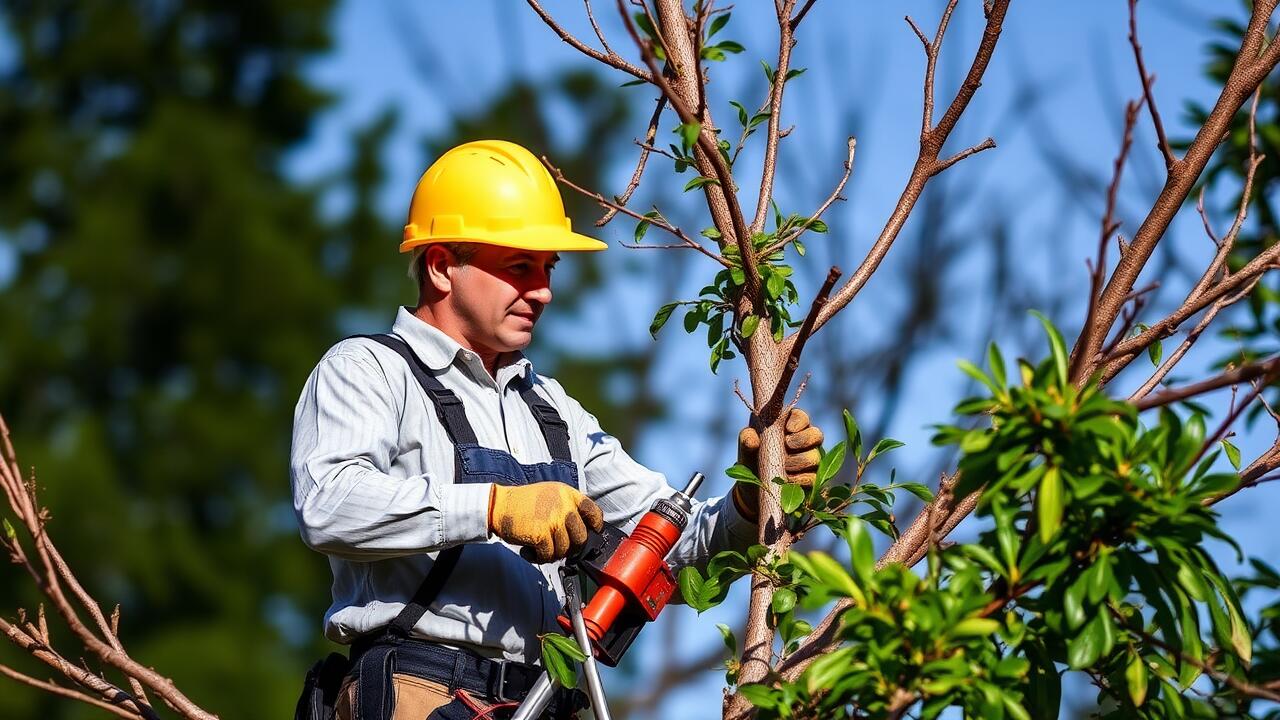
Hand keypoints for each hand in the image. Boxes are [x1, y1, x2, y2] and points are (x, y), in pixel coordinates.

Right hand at [488, 482, 603, 562]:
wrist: (498, 505)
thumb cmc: (523, 503)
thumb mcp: (550, 494)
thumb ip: (567, 507)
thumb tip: (582, 529)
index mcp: (568, 494)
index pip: (594, 512)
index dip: (594, 526)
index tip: (590, 533)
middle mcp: (564, 505)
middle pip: (581, 537)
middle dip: (571, 548)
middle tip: (558, 548)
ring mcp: (553, 519)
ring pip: (565, 549)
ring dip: (552, 554)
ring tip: (540, 549)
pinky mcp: (541, 534)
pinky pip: (549, 555)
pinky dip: (539, 558)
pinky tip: (530, 552)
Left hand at [732, 408, 823, 521]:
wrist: (752, 491)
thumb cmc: (751, 461)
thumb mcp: (746, 450)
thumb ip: (746, 441)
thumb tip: (752, 440)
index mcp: (789, 427)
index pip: (802, 417)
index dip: (798, 421)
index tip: (788, 428)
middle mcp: (803, 442)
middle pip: (816, 435)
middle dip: (802, 440)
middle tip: (787, 444)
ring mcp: (809, 460)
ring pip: (815, 456)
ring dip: (798, 461)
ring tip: (783, 466)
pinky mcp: (811, 479)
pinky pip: (813, 477)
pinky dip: (799, 479)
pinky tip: (787, 480)